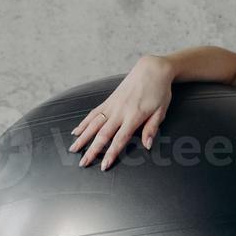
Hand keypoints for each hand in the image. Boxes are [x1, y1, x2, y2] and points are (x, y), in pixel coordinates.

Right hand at [68, 55, 173, 169]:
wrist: (151, 70)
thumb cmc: (159, 91)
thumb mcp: (161, 111)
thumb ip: (152, 128)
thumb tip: (147, 145)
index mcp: (134, 116)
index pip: (120, 139)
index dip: (111, 153)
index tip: (104, 165)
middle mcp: (120, 111)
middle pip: (102, 134)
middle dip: (91, 150)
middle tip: (83, 163)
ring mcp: (112, 105)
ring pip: (93, 123)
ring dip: (82, 137)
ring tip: (73, 149)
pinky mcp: (108, 100)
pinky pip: (93, 113)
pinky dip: (83, 122)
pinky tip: (76, 131)